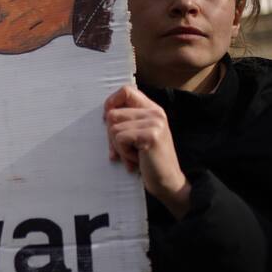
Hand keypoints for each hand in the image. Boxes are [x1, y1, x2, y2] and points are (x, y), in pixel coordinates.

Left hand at [104, 86, 190, 218]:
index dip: (111, 102)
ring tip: (133, 155)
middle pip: (113, 114)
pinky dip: (123, 152)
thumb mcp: (138, 136)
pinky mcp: (151, 135)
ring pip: (113, 128)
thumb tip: (104, 114)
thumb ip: (127, 121)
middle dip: (111, 136)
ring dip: (118, 147)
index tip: (107, 120)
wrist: (167, 181)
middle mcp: (155, 112)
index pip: (127, 90)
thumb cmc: (148, 160)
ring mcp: (155, 122)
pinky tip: (136, 159)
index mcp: (152, 109)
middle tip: (123, 150)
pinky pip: (120, 138)